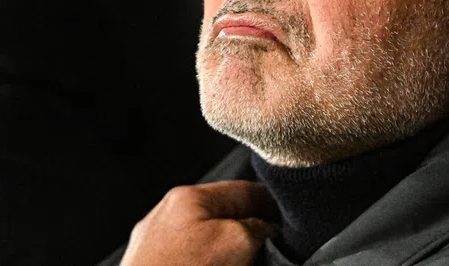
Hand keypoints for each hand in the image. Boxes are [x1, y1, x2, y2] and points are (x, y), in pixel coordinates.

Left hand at [120, 180, 279, 265]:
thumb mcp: (237, 242)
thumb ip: (258, 227)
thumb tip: (267, 230)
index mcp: (187, 197)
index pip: (243, 190)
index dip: (274, 206)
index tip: (292, 224)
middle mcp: (167, 217)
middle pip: (225, 218)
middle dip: (251, 235)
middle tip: (271, 252)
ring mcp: (156, 247)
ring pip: (208, 244)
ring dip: (231, 256)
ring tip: (247, 263)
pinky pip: (192, 262)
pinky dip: (210, 264)